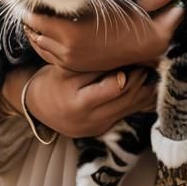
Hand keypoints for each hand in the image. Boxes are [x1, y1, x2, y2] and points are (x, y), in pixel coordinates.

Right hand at [5, 65, 155, 139]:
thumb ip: (93, 66)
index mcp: (79, 104)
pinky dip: (135, 102)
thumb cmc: (52, 81)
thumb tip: (123, 55)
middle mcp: (89, 121)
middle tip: (148, 63)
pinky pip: (123, 115)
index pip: (114, 88)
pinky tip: (144, 88)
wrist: (37, 107)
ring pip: (128, 110)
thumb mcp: (67, 69)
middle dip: (139, 81)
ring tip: (149, 73)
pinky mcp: (101, 131)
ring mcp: (97, 128)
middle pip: (125, 100)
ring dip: (142, 92)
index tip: (137, 59)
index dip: (129, 73)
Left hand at [24, 0, 184, 72]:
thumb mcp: (140, 13)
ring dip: (34, 30)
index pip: (38, 19)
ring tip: (35, 15)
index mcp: (73, 34)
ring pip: (36, 43)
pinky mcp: (69, 66)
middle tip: (31, 2)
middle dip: (31, 17)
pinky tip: (44, 31)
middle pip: (33, 31)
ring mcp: (66, 61)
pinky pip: (44, 53)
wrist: (137, 68)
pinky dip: (40, 42)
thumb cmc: (135, 35)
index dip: (33, 7)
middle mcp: (65, 49)